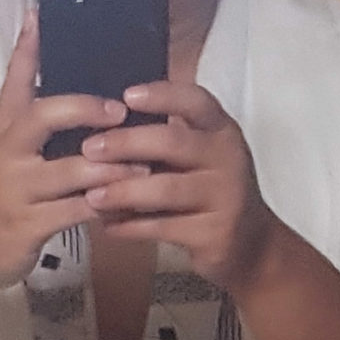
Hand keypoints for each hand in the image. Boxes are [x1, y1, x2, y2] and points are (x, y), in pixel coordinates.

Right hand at [0, 14, 142, 292]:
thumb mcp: (6, 147)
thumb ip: (27, 109)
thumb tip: (45, 55)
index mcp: (5, 128)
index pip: (15, 79)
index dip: (28, 47)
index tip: (42, 15)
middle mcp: (7, 152)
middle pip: (45, 115)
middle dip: (87, 109)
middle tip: (120, 111)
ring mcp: (17, 189)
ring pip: (72, 169)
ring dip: (112, 166)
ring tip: (143, 165)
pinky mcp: (29, 224)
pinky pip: (77, 211)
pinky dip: (106, 207)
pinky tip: (129, 203)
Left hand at [79, 81, 277, 291]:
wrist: (250, 244)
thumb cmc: (210, 190)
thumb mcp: (200, 156)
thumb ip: (165, 139)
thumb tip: (103, 123)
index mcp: (221, 131)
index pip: (196, 102)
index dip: (162, 95)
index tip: (127, 95)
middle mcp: (228, 158)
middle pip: (174, 142)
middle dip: (127, 143)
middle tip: (90, 149)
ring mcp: (225, 197)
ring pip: (166, 189)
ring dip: (123, 191)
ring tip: (91, 195)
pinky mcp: (214, 233)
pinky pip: (163, 227)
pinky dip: (131, 226)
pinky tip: (108, 226)